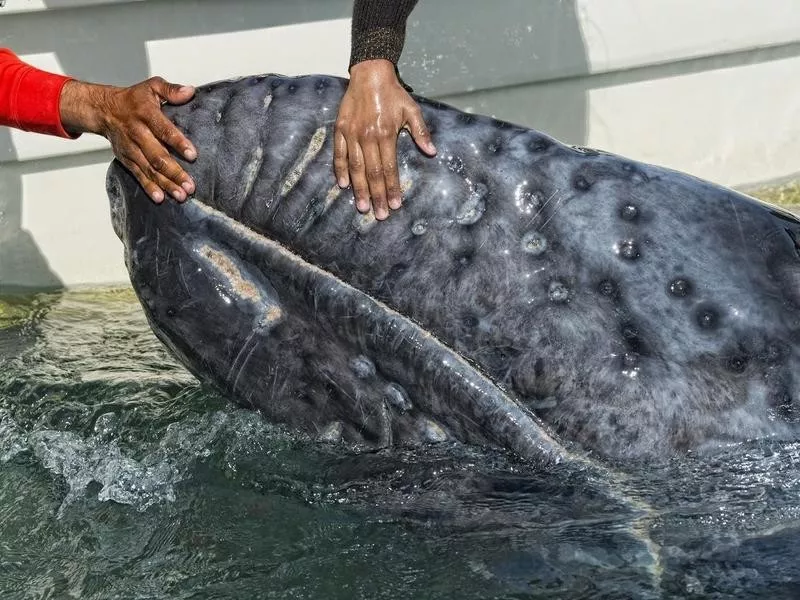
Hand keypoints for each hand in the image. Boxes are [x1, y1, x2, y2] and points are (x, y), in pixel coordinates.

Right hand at [59, 77, 196, 203]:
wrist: (104, 109)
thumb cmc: (134, 99)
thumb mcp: (151, 87)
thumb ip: (171, 90)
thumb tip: (190, 92)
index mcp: (146, 114)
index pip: (164, 130)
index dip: (178, 143)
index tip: (193, 155)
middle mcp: (137, 133)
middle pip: (157, 156)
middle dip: (175, 173)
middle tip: (190, 186)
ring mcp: (131, 148)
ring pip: (149, 169)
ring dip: (165, 184)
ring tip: (181, 196)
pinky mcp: (126, 159)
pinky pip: (138, 175)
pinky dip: (148, 187)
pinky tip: (160, 198)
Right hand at [334, 59, 435, 219]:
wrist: (370, 74)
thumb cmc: (393, 93)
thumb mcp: (412, 110)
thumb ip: (421, 132)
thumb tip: (432, 152)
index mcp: (386, 134)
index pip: (389, 168)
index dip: (392, 189)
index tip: (395, 205)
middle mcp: (367, 136)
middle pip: (372, 173)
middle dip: (377, 196)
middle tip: (379, 215)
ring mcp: (352, 134)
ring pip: (355, 167)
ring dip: (359, 189)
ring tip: (362, 207)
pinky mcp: (341, 129)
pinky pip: (339, 154)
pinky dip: (340, 170)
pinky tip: (344, 185)